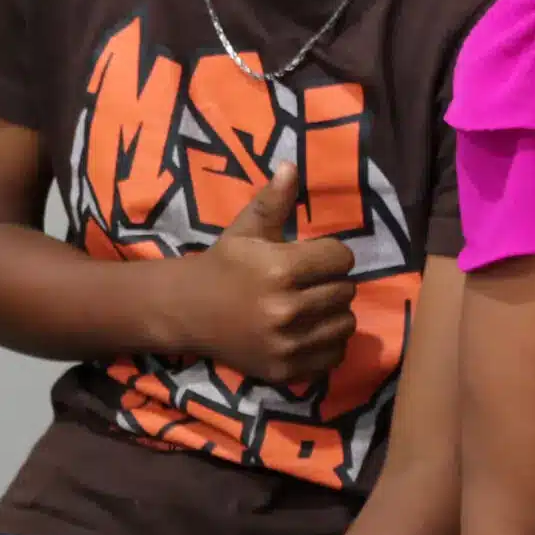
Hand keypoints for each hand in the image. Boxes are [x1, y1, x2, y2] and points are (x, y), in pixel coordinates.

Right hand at [178, 165, 355, 384]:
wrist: (188, 312)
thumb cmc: (224, 265)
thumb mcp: (246, 229)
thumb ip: (273, 200)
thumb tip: (291, 165)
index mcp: (280, 269)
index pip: (342, 258)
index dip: (331, 254)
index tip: (315, 257)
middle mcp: (286, 309)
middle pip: (346, 291)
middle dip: (332, 283)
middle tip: (310, 283)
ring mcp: (287, 344)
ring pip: (345, 324)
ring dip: (334, 313)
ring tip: (311, 306)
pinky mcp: (286, 370)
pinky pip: (334, 355)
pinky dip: (328, 344)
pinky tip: (308, 331)